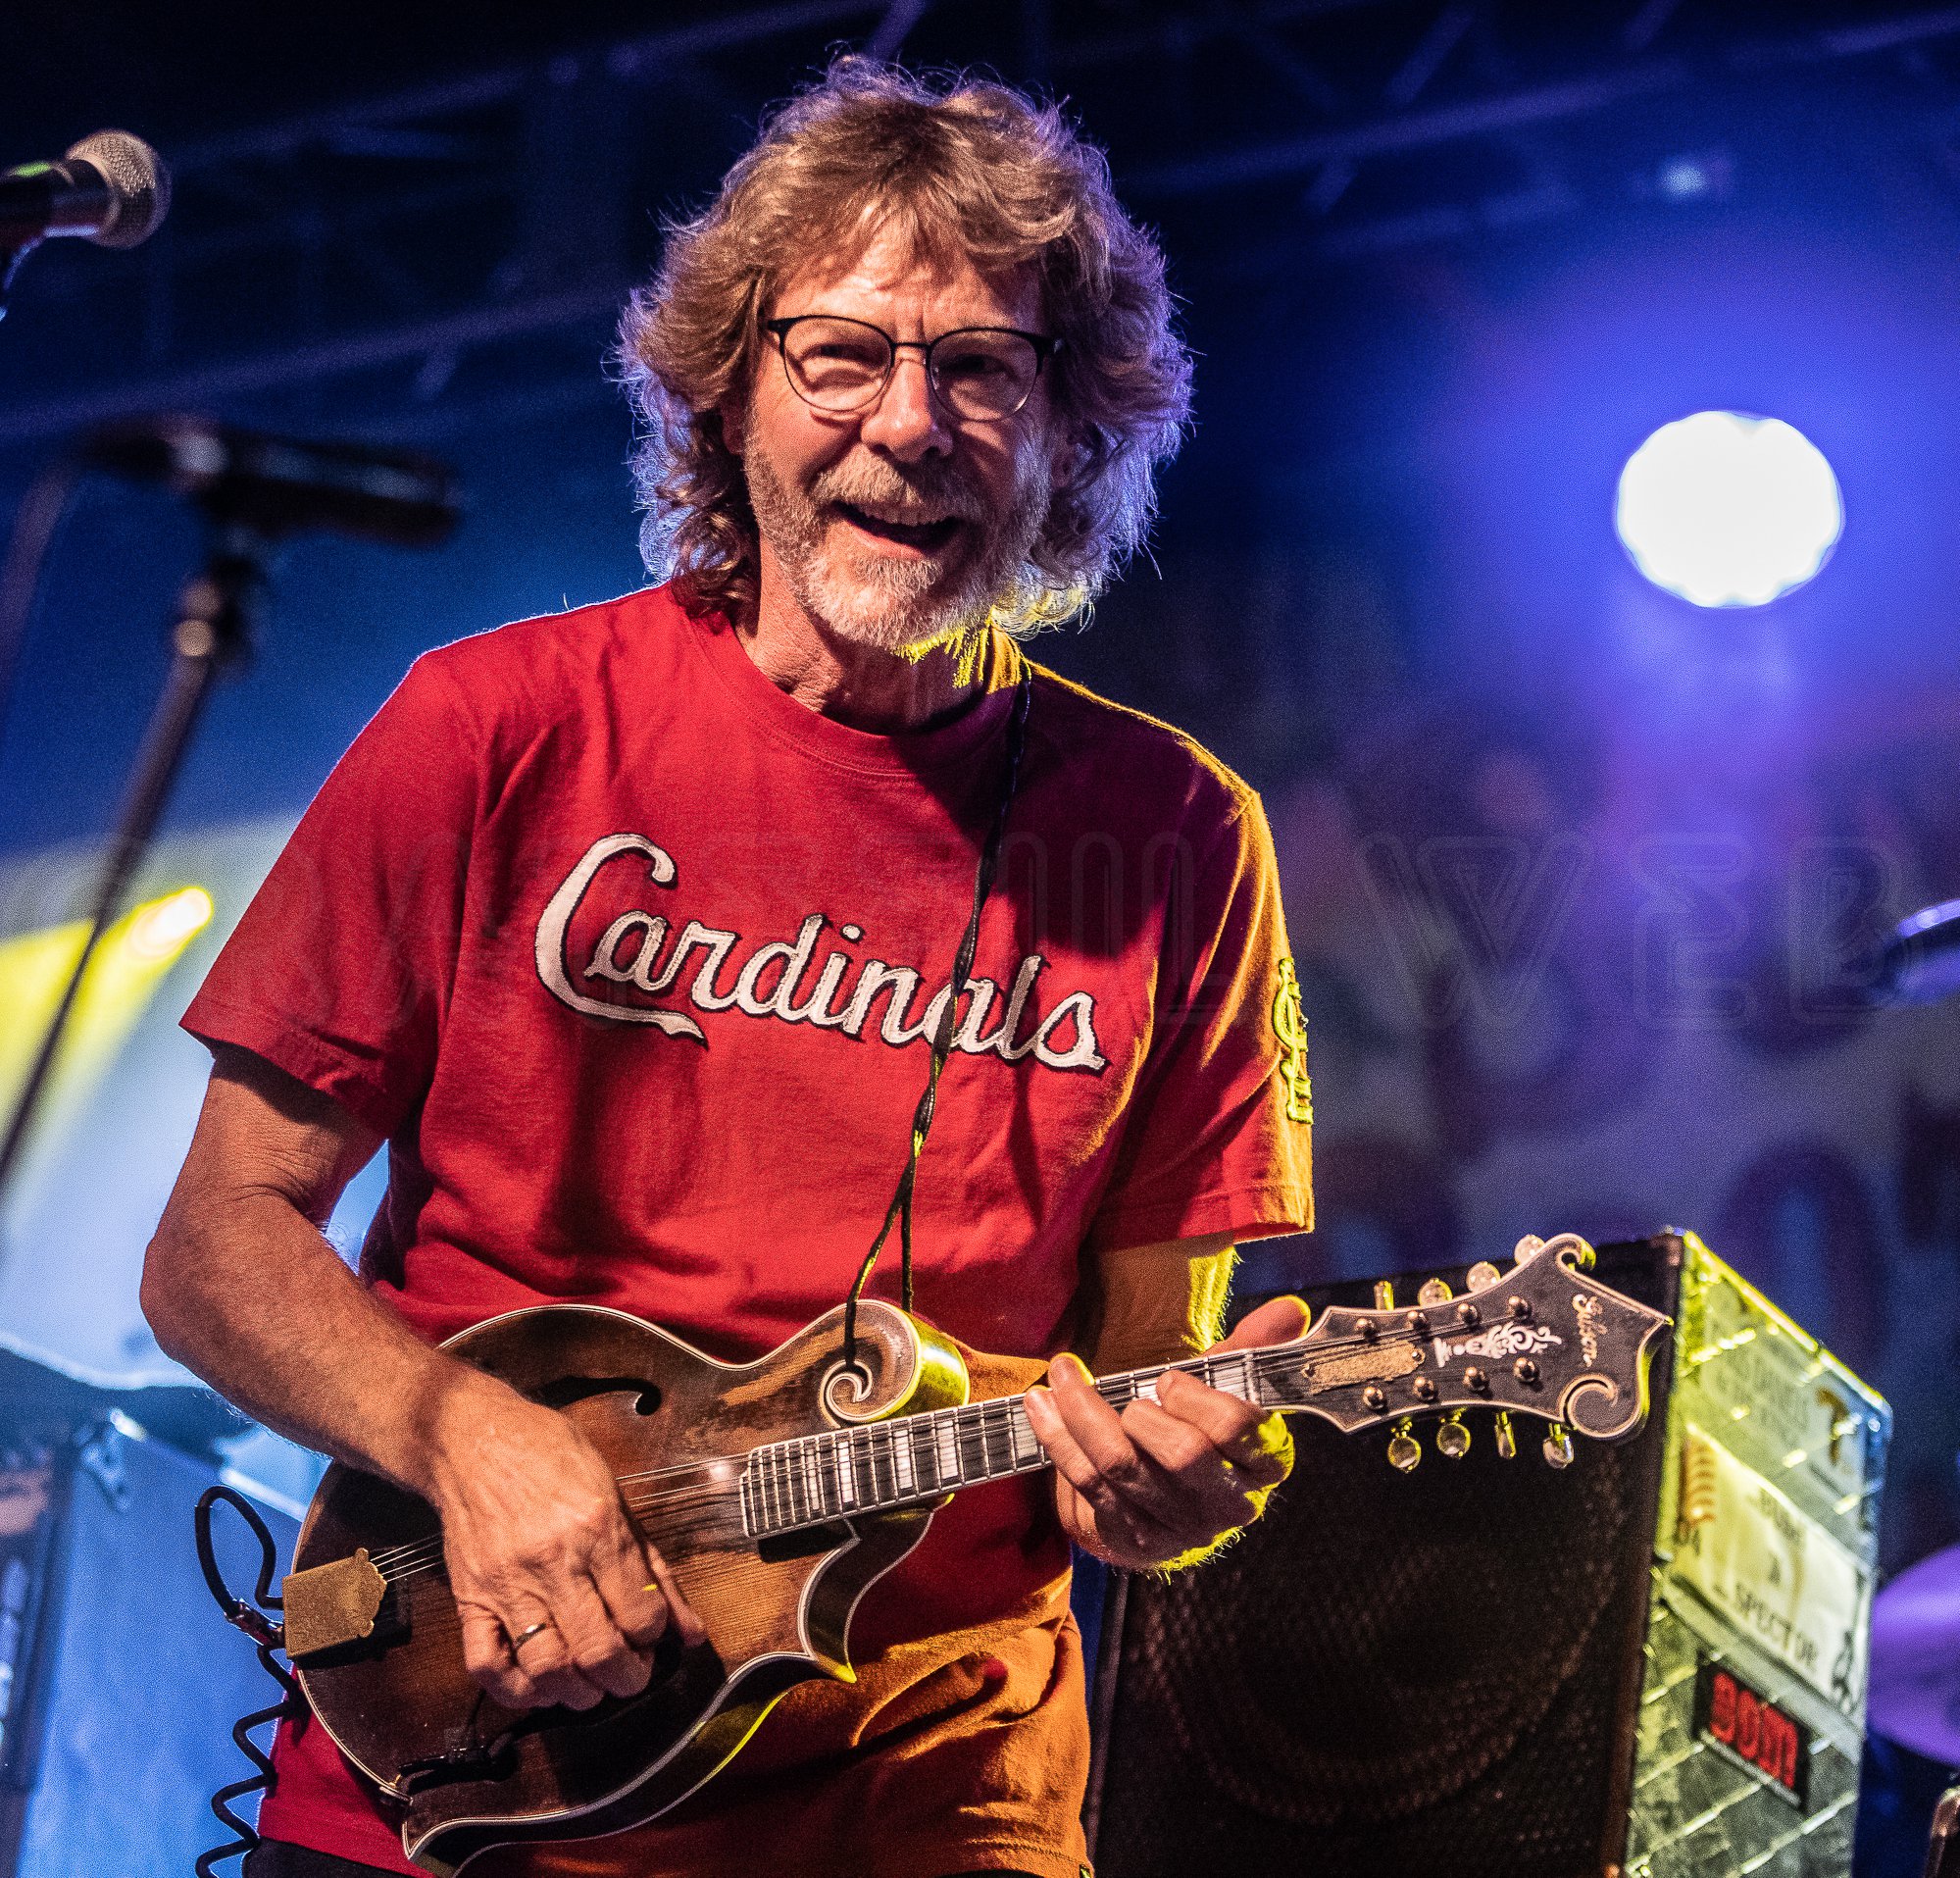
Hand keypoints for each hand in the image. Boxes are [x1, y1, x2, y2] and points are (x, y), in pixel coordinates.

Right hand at [425, 1374, 701, 1711]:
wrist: (473, 1439)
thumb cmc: (551, 1458)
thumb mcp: (616, 1496)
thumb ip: (654, 1568)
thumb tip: (690, 1629)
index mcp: (597, 1529)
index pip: (641, 1614)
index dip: (655, 1638)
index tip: (652, 1637)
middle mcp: (553, 1562)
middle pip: (599, 1651)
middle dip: (626, 1678)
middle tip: (630, 1673)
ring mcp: (507, 1584)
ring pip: (547, 1668)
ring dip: (578, 1693)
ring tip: (591, 1685)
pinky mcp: (469, 1599)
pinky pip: (486, 1666)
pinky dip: (516, 1691)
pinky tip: (540, 1686)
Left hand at [1023, 1295, 1305, 1569]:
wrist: (1169, 1499)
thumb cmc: (1199, 1428)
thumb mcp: (1226, 1388)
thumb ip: (1252, 1349)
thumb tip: (1290, 1310)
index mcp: (1264, 1463)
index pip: (1236, 1427)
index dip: (1196, 1399)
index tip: (1168, 1379)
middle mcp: (1227, 1503)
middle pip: (1182, 1454)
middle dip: (1141, 1412)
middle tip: (1126, 1391)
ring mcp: (1178, 1526)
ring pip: (1122, 1466)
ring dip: (1082, 1413)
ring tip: (1061, 1376)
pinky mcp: (1130, 1535)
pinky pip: (1086, 1482)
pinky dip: (1057, 1439)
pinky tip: (1041, 1405)